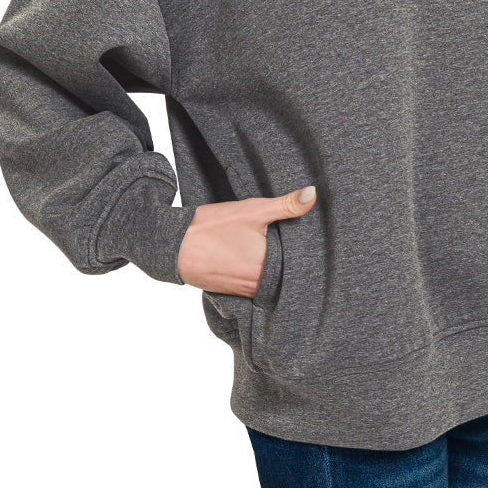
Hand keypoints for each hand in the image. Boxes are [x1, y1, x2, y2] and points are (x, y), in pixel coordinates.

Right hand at [176, 186, 316, 295]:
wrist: (173, 245)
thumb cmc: (211, 228)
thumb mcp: (252, 210)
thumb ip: (286, 205)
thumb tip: (313, 195)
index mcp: (267, 270)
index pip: (300, 264)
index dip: (308, 252)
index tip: (314, 241)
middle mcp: (258, 287)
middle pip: (286, 273)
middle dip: (292, 259)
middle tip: (297, 242)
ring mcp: (244, 292)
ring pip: (271, 280)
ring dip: (276, 267)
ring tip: (277, 249)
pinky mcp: (233, 292)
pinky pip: (255, 285)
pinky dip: (259, 273)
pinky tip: (257, 258)